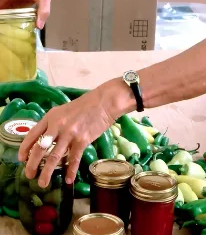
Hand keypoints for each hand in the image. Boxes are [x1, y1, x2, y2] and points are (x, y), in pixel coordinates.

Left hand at [18, 79, 134, 187]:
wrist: (104, 102)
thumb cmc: (86, 105)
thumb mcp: (65, 110)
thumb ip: (54, 123)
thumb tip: (46, 140)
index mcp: (51, 116)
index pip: (32, 134)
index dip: (24, 149)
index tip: (21, 159)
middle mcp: (57, 125)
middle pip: (40, 149)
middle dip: (32, 165)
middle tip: (29, 175)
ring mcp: (70, 133)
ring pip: (54, 157)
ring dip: (47, 172)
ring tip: (43, 183)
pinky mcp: (82, 140)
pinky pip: (74, 159)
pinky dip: (70, 170)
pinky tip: (68, 180)